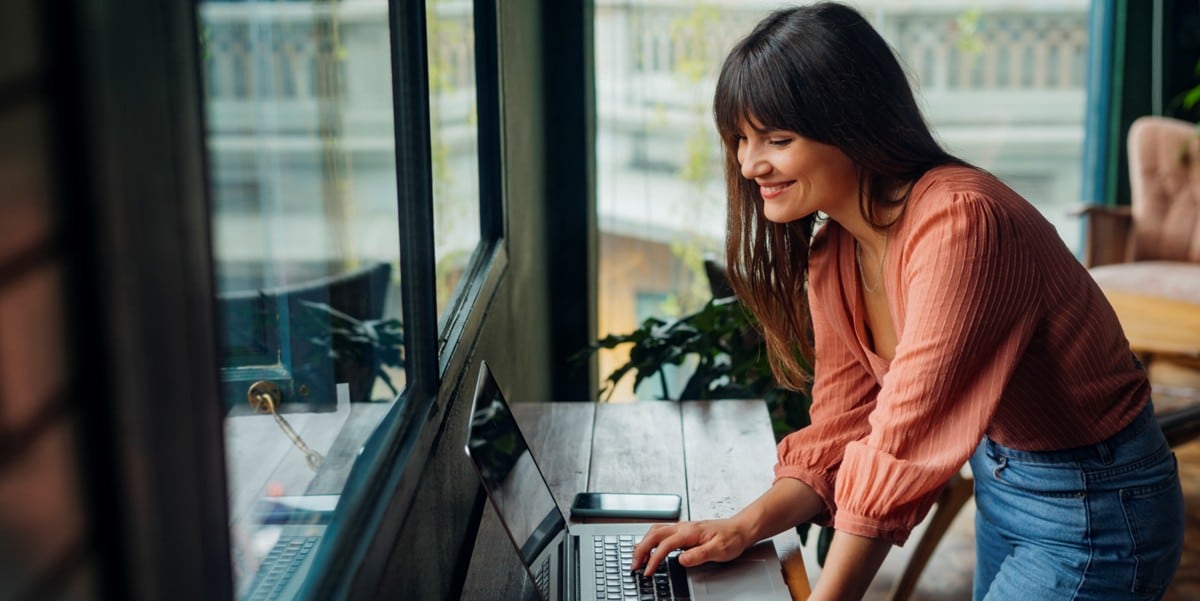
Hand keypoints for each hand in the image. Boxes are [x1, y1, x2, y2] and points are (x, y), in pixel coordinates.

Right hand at [630, 518, 750, 576]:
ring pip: (655, 531)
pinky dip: (650, 540)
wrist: (740, 529)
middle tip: (634, 565)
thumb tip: (681, 559)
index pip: (665, 545)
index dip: (654, 558)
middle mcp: (683, 527)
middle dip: (641, 550)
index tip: (648, 571)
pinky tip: (649, 547)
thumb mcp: (719, 550)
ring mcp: (682, 528)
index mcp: (690, 532)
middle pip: (654, 535)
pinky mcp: (683, 531)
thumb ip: (699, 555)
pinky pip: (661, 532)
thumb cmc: (731, 538)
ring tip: (637, 558)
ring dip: (643, 544)